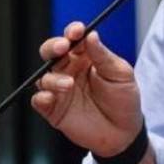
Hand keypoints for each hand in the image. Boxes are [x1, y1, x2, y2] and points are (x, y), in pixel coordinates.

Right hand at [31, 21, 142, 156]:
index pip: (73, 39)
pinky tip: (50, 97)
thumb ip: (104, 56)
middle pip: (51, 52)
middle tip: (62, 48)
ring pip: (43, 76)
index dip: (72, 32)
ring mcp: (60, 89)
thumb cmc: (124, 99)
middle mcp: (69, 70)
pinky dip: (41, 97)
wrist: (123, 132)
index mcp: (86, 57)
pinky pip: (39, 100)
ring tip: (68, 84)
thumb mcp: (121, 74)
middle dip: (53, 47)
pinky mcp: (53, 109)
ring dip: (52, 77)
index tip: (76, 31)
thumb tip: (92, 35)